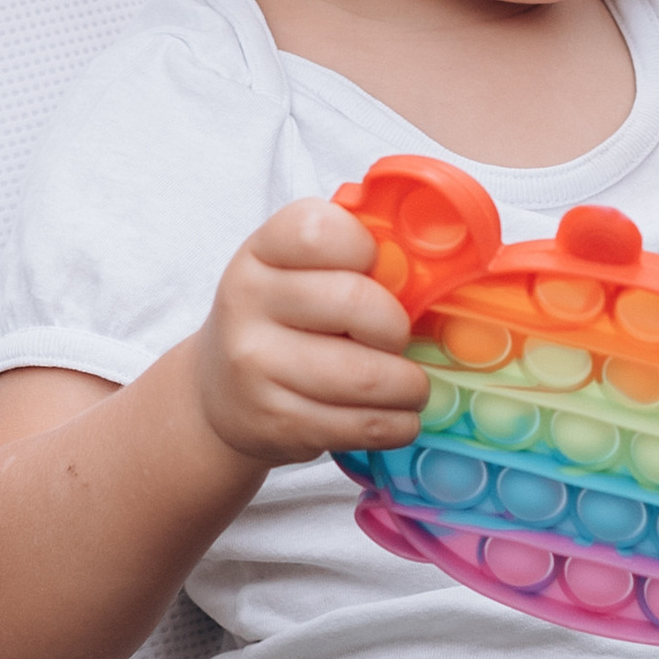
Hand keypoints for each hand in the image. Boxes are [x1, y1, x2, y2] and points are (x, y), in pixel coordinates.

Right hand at [191, 199, 430, 466]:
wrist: (219, 393)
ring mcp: (256, 365)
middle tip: (400, 339)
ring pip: (366, 375)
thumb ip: (350, 257)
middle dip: (397, 327)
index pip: (320, 231)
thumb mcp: (295, 272)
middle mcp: (248, 302)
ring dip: (409, 385)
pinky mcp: (276, 422)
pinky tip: (396, 415)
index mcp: (261, 252)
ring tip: (410, 385)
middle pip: (355, 302)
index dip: (365, 249)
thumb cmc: (280, 321)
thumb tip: (439, 265)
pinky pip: (361, 426)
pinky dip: (397, 424)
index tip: (375, 270)